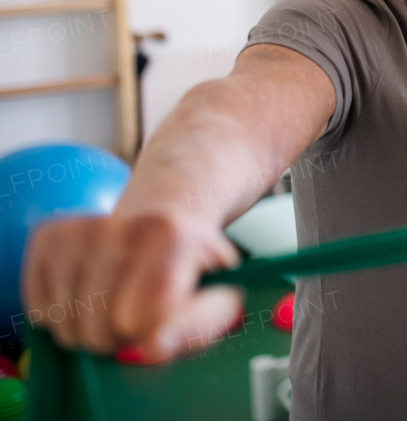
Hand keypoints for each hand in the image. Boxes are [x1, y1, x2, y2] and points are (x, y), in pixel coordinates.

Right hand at [21, 212, 242, 361]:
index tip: (164, 323)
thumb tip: (155, 346)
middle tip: (141, 312)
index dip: (151, 336)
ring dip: (91, 330)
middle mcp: (119, 224)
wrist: (166, 210)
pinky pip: (41, 311)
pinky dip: (64, 317)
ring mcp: (78, 229)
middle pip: (99, 330)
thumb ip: (196, 327)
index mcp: (169, 235)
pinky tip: (90, 293)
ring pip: (66, 325)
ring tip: (117, 302)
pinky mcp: (47, 236)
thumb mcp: (215, 293)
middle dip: (121, 337)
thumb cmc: (191, 263)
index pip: (140, 320)